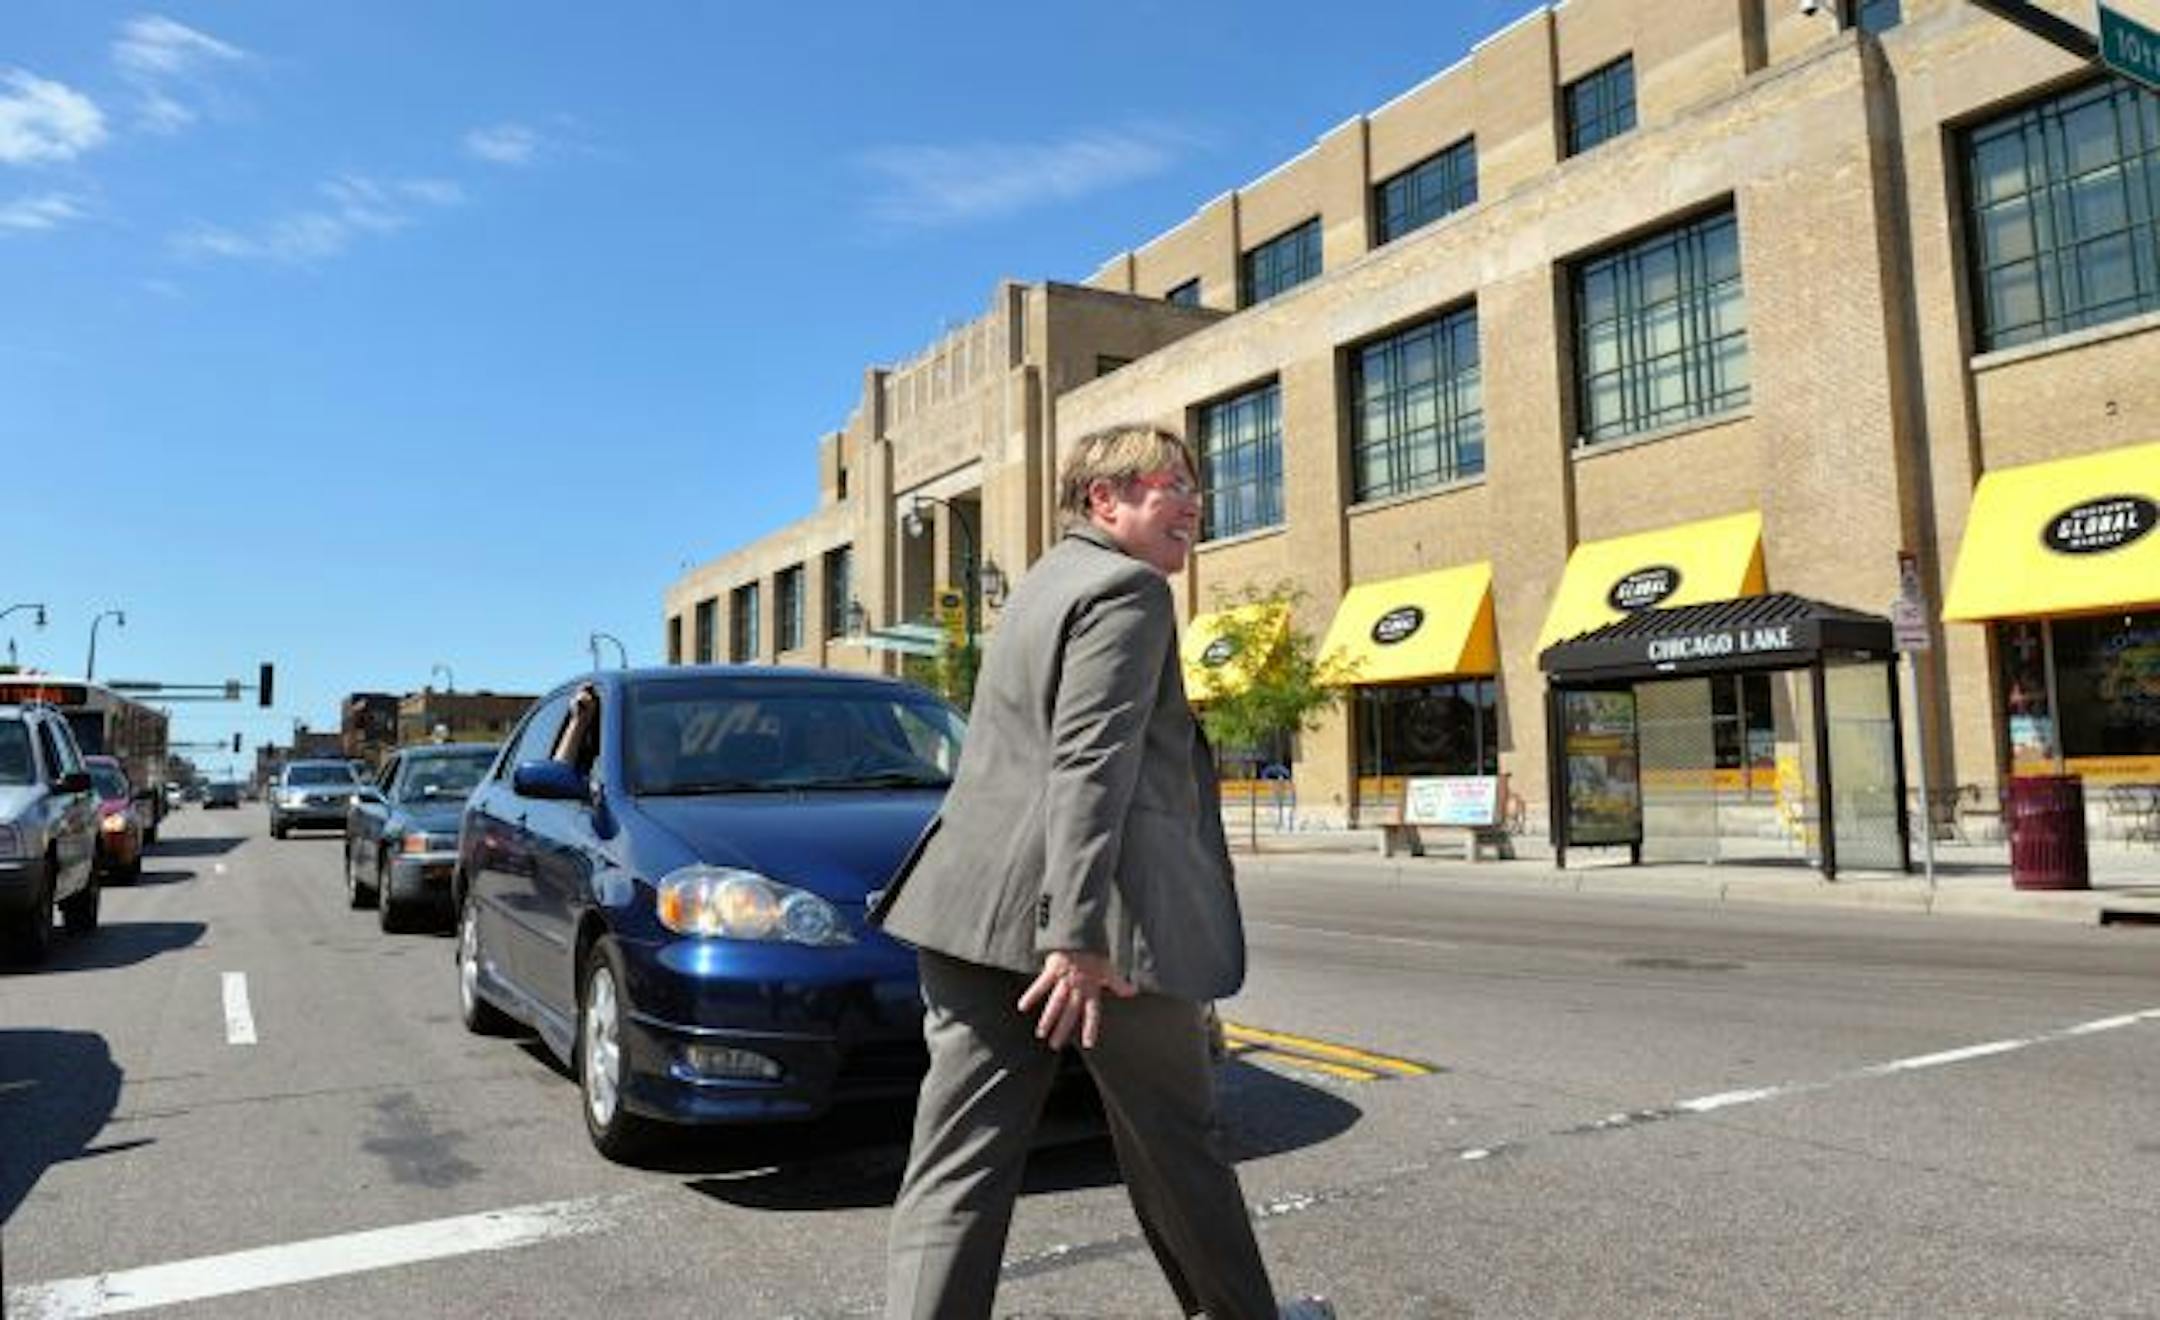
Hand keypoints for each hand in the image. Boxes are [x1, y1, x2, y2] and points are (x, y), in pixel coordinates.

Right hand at [1017, 950, 1135, 1049]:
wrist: (1082, 933)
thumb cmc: (1096, 952)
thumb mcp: (1109, 968)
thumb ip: (1119, 982)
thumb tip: (1133, 992)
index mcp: (1092, 988)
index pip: (1092, 1012)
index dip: (1090, 1027)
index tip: (1088, 1044)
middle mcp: (1078, 987)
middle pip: (1070, 1012)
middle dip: (1062, 1029)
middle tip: (1055, 1046)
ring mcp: (1064, 979)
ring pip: (1055, 1002)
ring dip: (1048, 1019)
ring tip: (1040, 1033)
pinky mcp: (1052, 969)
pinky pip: (1040, 984)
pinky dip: (1031, 995)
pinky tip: (1022, 1007)